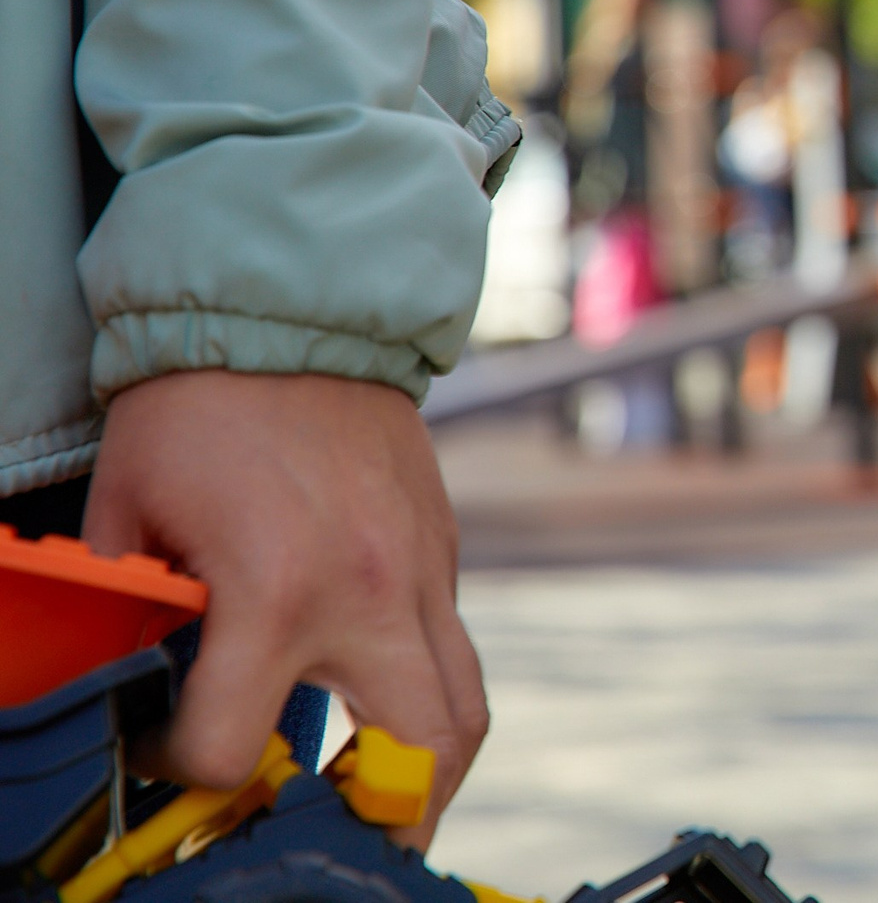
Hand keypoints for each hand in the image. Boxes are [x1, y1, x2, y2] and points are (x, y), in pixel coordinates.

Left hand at [84, 371, 484, 849]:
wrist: (297, 309)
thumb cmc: (199, 409)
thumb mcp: (134, 521)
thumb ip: (138, 618)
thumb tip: (139, 698)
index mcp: (279, 591)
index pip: (234, 748)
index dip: (183, 773)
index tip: (163, 754)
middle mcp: (372, 593)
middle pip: (417, 755)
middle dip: (384, 824)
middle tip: (344, 851)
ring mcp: (423, 571)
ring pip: (463, 709)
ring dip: (428, 774)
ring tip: (381, 804)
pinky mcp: (443, 549)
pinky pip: (452, 647)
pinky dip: (423, 694)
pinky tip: (374, 700)